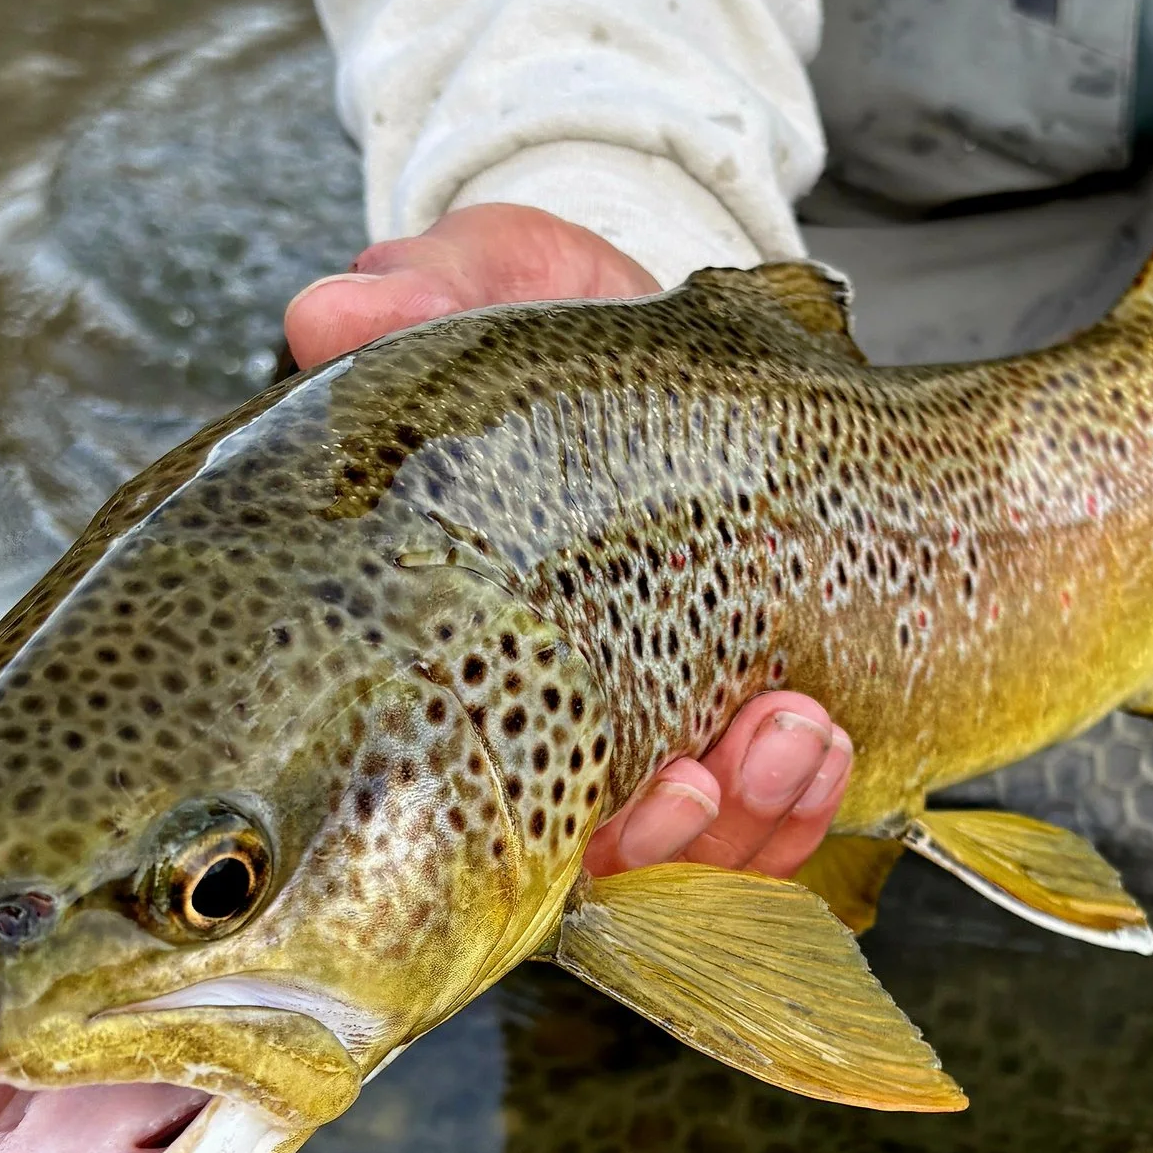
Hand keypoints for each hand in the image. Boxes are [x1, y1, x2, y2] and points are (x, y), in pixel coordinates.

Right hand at [285, 207, 853, 877]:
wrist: (653, 308)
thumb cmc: (537, 318)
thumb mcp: (484, 287)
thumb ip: (420, 298)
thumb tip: (330, 312)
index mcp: (453, 656)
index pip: (468, 806)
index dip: (538, 840)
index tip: (634, 787)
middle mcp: (540, 726)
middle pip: (594, 864)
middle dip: (666, 843)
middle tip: (701, 778)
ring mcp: (645, 728)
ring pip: (689, 858)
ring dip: (749, 820)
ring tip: (795, 732)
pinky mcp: (733, 711)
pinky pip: (763, 820)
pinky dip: (798, 802)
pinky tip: (821, 738)